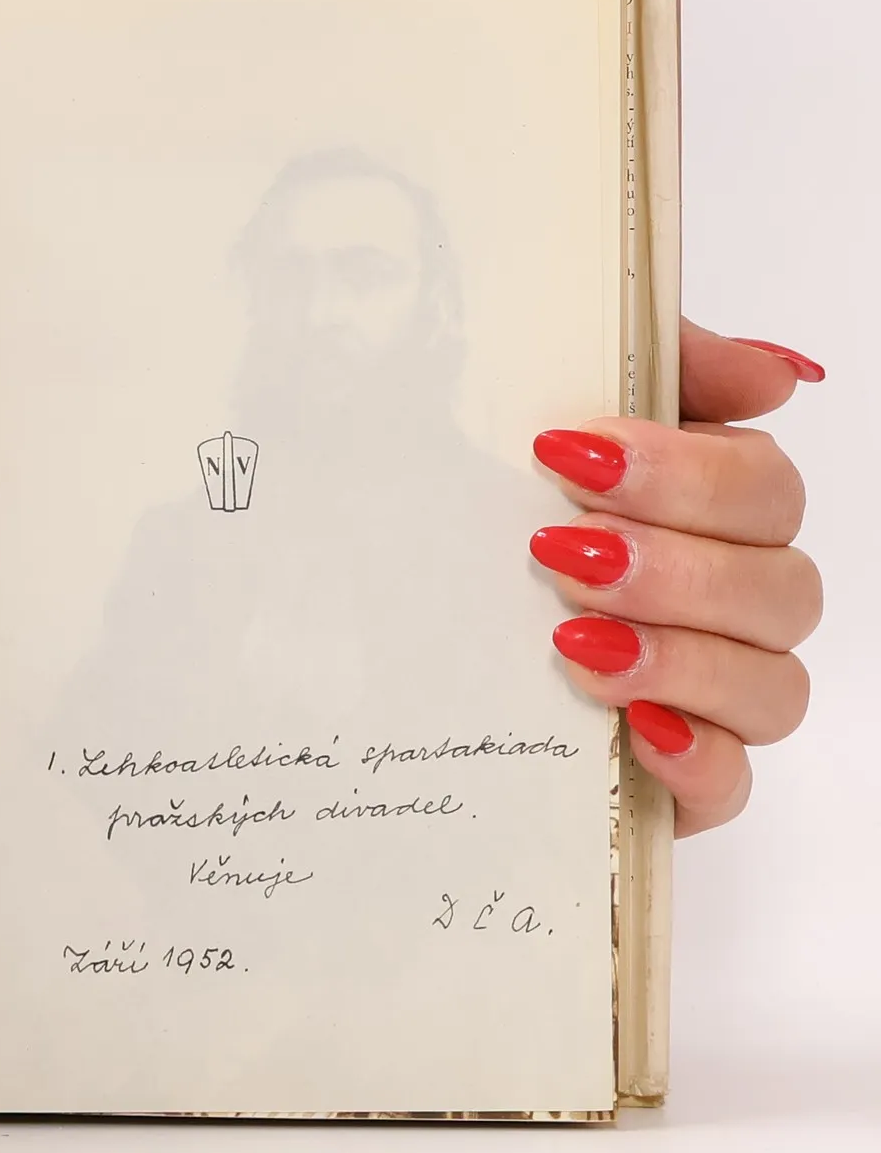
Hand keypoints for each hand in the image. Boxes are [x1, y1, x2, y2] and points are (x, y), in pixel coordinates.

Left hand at [529, 321, 821, 836]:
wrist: (373, 632)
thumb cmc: (481, 514)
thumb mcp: (541, 415)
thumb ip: (665, 369)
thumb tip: (778, 374)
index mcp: (708, 511)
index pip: (764, 487)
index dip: (685, 474)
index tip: (572, 457)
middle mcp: (728, 602)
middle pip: (781, 586)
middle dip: (672, 567)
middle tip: (560, 554)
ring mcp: (712, 696)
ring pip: (771, 685)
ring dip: (679, 658)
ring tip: (573, 641)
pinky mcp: (679, 779)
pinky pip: (732, 782)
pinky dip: (696, 756)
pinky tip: (635, 727)